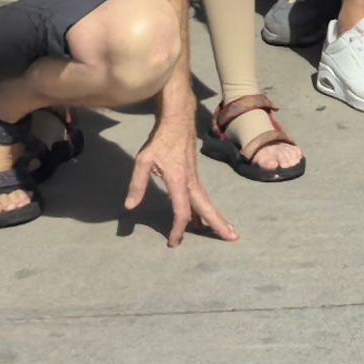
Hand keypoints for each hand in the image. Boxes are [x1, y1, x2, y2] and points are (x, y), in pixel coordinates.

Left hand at [122, 108, 238, 251]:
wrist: (178, 119)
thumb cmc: (160, 140)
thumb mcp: (144, 160)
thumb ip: (138, 184)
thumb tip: (130, 207)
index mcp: (179, 180)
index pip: (182, 211)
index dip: (178, 229)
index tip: (173, 243)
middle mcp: (191, 181)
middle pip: (206, 207)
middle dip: (219, 224)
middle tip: (232, 239)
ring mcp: (196, 178)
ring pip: (207, 202)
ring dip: (217, 218)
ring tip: (226, 232)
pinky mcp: (195, 175)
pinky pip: (203, 196)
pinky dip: (207, 209)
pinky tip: (205, 218)